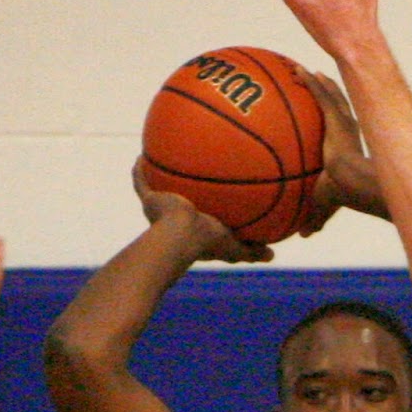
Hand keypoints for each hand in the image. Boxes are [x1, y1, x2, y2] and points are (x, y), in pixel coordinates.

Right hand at [131, 159, 272, 264]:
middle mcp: (175, 220)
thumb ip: (251, 250)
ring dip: (158, 179)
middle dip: (181, 193)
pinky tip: (141, 156)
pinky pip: (141, 181)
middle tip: (190, 176)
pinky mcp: (149, 200)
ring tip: (164, 160)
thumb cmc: (208, 242)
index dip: (205, 211)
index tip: (212, 199)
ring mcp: (159, 209)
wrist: (180, 237)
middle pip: (178, 203)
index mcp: (194, 229)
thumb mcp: (234, 248)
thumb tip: (272, 255)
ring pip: (157, 191)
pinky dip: (139, 171)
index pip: (200, 218)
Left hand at [294, 70, 368, 234]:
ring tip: (298, 69)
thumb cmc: (342, 196)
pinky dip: (308, 81)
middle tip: (311, 80)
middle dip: (324, 90)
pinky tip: (295, 70)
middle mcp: (349, 128)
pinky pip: (319, 93)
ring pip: (328, 93)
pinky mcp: (336, 116)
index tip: (321, 108)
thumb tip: (305, 235)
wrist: (351, 183)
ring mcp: (343, 120)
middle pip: (336, 103)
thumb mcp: (324, 205)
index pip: (339, 127)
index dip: (331, 116)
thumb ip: (315, 217)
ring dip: (314, 80)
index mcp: (348, 146)